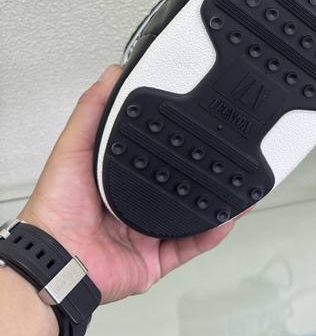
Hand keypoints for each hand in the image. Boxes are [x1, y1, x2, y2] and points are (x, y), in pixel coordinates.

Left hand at [20, 65, 233, 303]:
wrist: (58, 258)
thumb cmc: (56, 208)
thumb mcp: (72, 147)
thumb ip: (92, 111)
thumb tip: (112, 75)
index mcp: (117, 179)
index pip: (154, 154)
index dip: (174, 140)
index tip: (194, 123)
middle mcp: (134, 206)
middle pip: (178, 185)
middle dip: (203, 173)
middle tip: (226, 155)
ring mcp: (148, 234)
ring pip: (192, 216)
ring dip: (216, 203)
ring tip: (238, 185)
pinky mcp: (156, 260)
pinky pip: (192, 246)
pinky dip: (212, 234)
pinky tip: (227, 217)